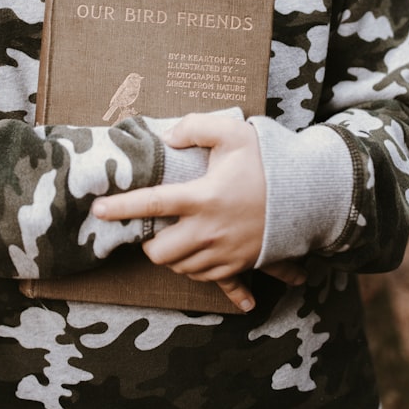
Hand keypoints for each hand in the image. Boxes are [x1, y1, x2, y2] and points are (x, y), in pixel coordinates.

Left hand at [91, 113, 266, 311]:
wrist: (311, 195)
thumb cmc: (269, 162)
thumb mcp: (234, 133)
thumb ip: (197, 127)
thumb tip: (168, 137)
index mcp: (203, 198)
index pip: (152, 204)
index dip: (121, 208)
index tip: (98, 211)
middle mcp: (210, 230)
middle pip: (161, 253)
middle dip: (150, 244)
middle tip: (155, 230)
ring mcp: (226, 252)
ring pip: (183, 268)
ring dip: (174, 257)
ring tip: (179, 239)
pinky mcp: (242, 265)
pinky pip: (214, 282)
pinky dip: (202, 274)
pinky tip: (201, 266)